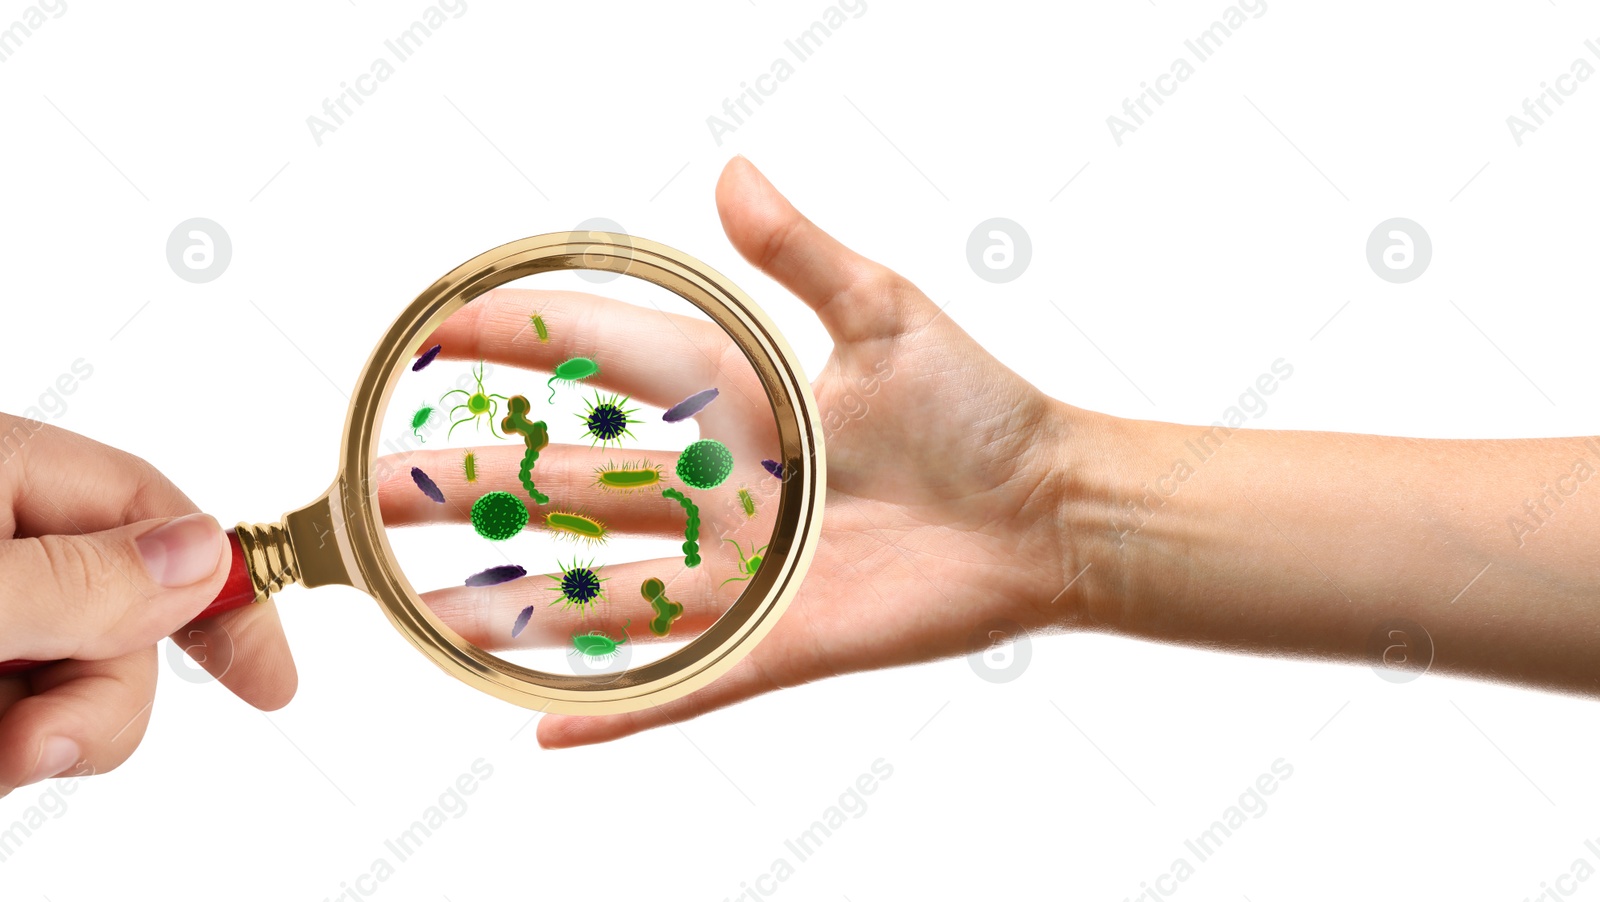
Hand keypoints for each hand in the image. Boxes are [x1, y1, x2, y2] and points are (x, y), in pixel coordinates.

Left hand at [0, 420, 296, 794]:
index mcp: (2, 469)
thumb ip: (79, 579)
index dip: (224, 591)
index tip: (268, 679)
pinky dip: (13, 745)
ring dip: (49, 732)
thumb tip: (206, 554)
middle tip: (34, 744)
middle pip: (121, 611)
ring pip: (76, 672)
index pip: (152, 510)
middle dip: (101, 693)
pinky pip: (28, 707)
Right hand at [374, 156, 1085, 746]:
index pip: (606, 368)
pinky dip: (618, 706)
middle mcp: (722, 491)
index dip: (527, 346)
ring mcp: (745, 573)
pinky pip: (685, 683)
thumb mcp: (887, 317)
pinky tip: (541, 722)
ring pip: (604, 593)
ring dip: (514, 607)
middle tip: (379, 485)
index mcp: (739, 404)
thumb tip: (731, 169)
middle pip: (574, 489)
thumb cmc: (981, 411)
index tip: (439, 329)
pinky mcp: (782, 642)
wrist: (1049, 510)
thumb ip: (801, 254)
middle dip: (476, 486)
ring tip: (424, 611)